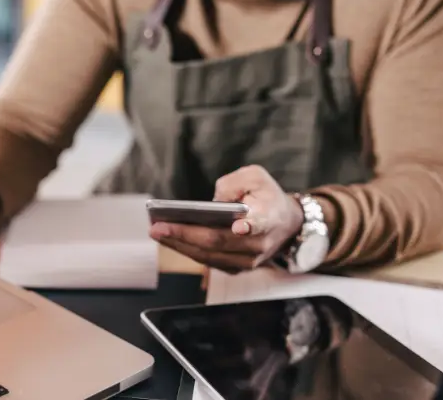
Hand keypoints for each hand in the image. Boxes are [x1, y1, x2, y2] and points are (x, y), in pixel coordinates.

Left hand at [150, 165, 303, 273]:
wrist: (286, 224)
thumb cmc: (266, 196)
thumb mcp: (255, 176)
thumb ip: (234, 183)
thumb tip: (213, 202)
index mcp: (269, 216)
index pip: (260, 223)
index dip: (250, 226)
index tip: (239, 226)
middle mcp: (259, 243)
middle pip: (219, 242)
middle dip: (185, 234)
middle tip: (158, 227)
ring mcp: (248, 260)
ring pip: (209, 256)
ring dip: (179, 245)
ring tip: (156, 232)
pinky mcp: (237, 267)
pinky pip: (208, 261)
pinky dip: (186, 250)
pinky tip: (168, 238)